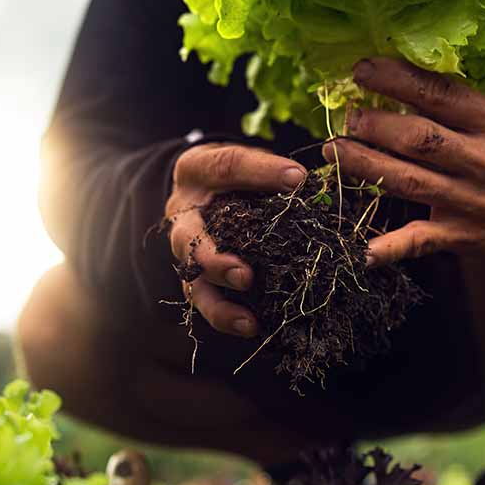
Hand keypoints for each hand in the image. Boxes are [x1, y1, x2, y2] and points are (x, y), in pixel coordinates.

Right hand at [166, 142, 306, 336]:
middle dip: (215, 262)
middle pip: (190, 241)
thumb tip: (301, 181)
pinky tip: (252, 326)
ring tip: (247, 321)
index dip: (261, 172)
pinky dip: (226, 317)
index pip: (226, 168)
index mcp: (196, 171)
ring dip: (218, 305)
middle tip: (244, 276)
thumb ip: (267, 168)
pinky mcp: (196, 277)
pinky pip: (206, 301)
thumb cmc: (233, 173)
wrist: (203, 187)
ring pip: (193, 283)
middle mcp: (183, 215)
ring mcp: (186, 251)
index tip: (296, 179)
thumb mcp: (246, 158)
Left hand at [323, 58, 484, 267]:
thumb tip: (396, 79)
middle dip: (376, 126)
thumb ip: (460, 106)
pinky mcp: (462, 237)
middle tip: (347, 118)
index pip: (443, 95)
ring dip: (366, 167)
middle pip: (422, 140)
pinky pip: (420, 241)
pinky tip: (360, 250)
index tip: (362, 71)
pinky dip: (389, 247)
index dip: (398, 80)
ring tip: (335, 152)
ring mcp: (474, 203)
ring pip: (411, 183)